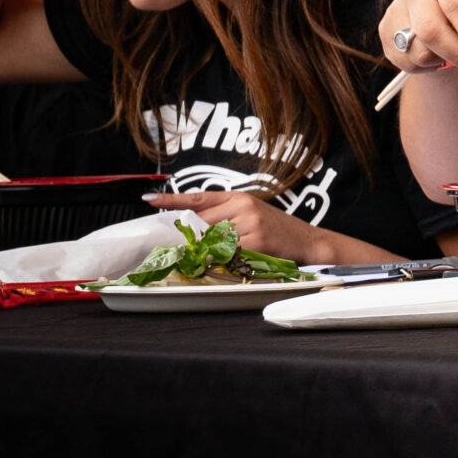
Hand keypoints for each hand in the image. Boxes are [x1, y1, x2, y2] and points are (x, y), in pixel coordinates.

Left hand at [148, 190, 325, 261]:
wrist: (309, 241)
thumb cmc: (277, 230)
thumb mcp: (251, 215)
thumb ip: (224, 218)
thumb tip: (191, 230)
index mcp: (239, 197)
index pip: (199, 198)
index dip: (172, 199)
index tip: (149, 199)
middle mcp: (243, 206)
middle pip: (201, 224)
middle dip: (194, 238)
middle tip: (189, 249)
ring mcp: (250, 223)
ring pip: (213, 240)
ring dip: (211, 252)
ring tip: (225, 256)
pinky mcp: (257, 241)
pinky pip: (229, 253)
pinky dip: (227, 260)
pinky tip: (238, 261)